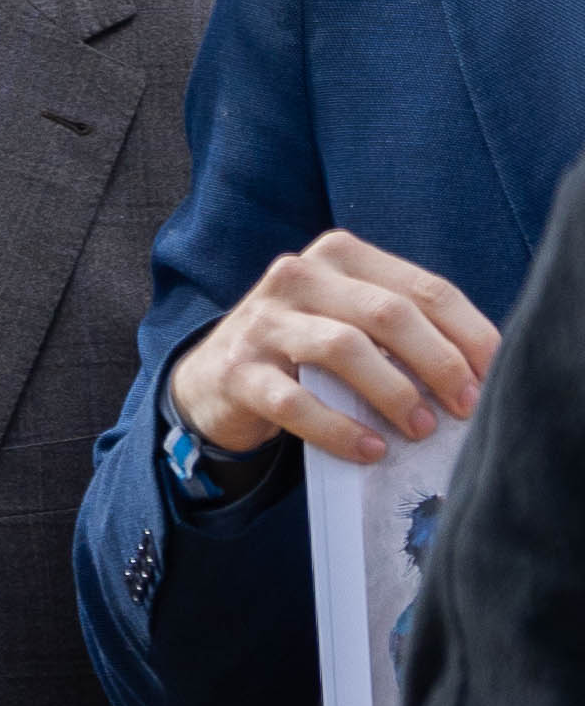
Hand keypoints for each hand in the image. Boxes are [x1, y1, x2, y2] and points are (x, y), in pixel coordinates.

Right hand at [167, 229, 496, 461]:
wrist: (211, 380)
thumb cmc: (304, 352)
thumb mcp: (351, 320)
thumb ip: (402, 328)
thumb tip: (477, 370)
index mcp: (338, 256)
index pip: (422, 289)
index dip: (468, 334)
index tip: (493, 375)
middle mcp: (297, 277)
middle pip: (387, 313)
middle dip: (438, 363)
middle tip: (465, 406)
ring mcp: (262, 322)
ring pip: (344, 348)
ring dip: (394, 393)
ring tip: (420, 428)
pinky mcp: (237, 370)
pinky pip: (297, 401)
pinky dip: (340, 429)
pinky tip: (369, 449)